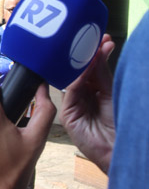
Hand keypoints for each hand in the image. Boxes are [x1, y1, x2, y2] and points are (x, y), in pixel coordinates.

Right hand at [61, 34, 115, 173]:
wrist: (118, 150)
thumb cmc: (120, 125)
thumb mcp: (112, 94)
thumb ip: (103, 73)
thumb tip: (103, 49)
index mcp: (96, 91)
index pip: (93, 69)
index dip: (97, 54)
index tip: (104, 38)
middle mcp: (84, 96)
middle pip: (81, 72)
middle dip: (88, 55)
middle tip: (95, 38)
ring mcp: (74, 105)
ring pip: (74, 79)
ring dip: (82, 63)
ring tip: (91, 47)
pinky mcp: (68, 114)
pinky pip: (71, 91)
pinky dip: (77, 78)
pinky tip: (85, 67)